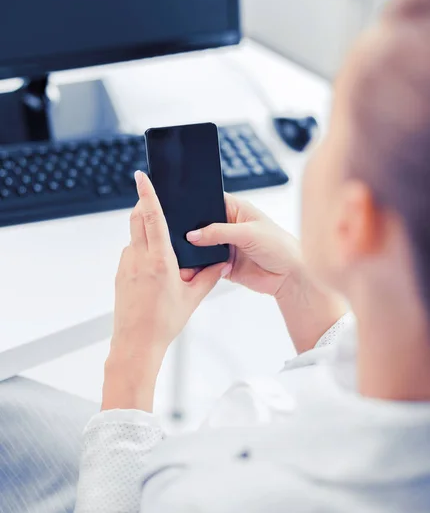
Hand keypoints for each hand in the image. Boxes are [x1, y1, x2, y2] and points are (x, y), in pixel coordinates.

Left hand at [103, 171, 230, 410]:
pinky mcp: (120, 273)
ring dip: (145, 232)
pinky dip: (141, 250)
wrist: (136, 344)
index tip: (142, 176)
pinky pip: (131, 252)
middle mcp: (138, 258)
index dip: (147, 193)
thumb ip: (209, 276)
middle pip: (136, 218)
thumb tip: (222, 263)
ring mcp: (126, 265)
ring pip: (134, 236)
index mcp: (159, 259)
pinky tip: (154, 268)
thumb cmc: (163, 322)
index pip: (151, 217)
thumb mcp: (193, 298)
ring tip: (164, 251)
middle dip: (144, 205)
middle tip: (155, 201)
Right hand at [187, 194, 345, 351]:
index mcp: (236, 209)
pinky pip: (205, 264)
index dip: (196, 205)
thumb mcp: (248, 233)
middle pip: (201, 225)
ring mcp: (225, 245)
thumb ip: (219, 232)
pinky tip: (193, 267)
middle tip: (180, 234)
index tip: (181, 210)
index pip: (210, 201)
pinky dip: (198, 266)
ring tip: (184, 252)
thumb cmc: (280, 246)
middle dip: (192, 230)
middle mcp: (228, 226)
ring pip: (200, 246)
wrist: (290, 277)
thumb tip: (193, 234)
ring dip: (194, 250)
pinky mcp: (223, 264)